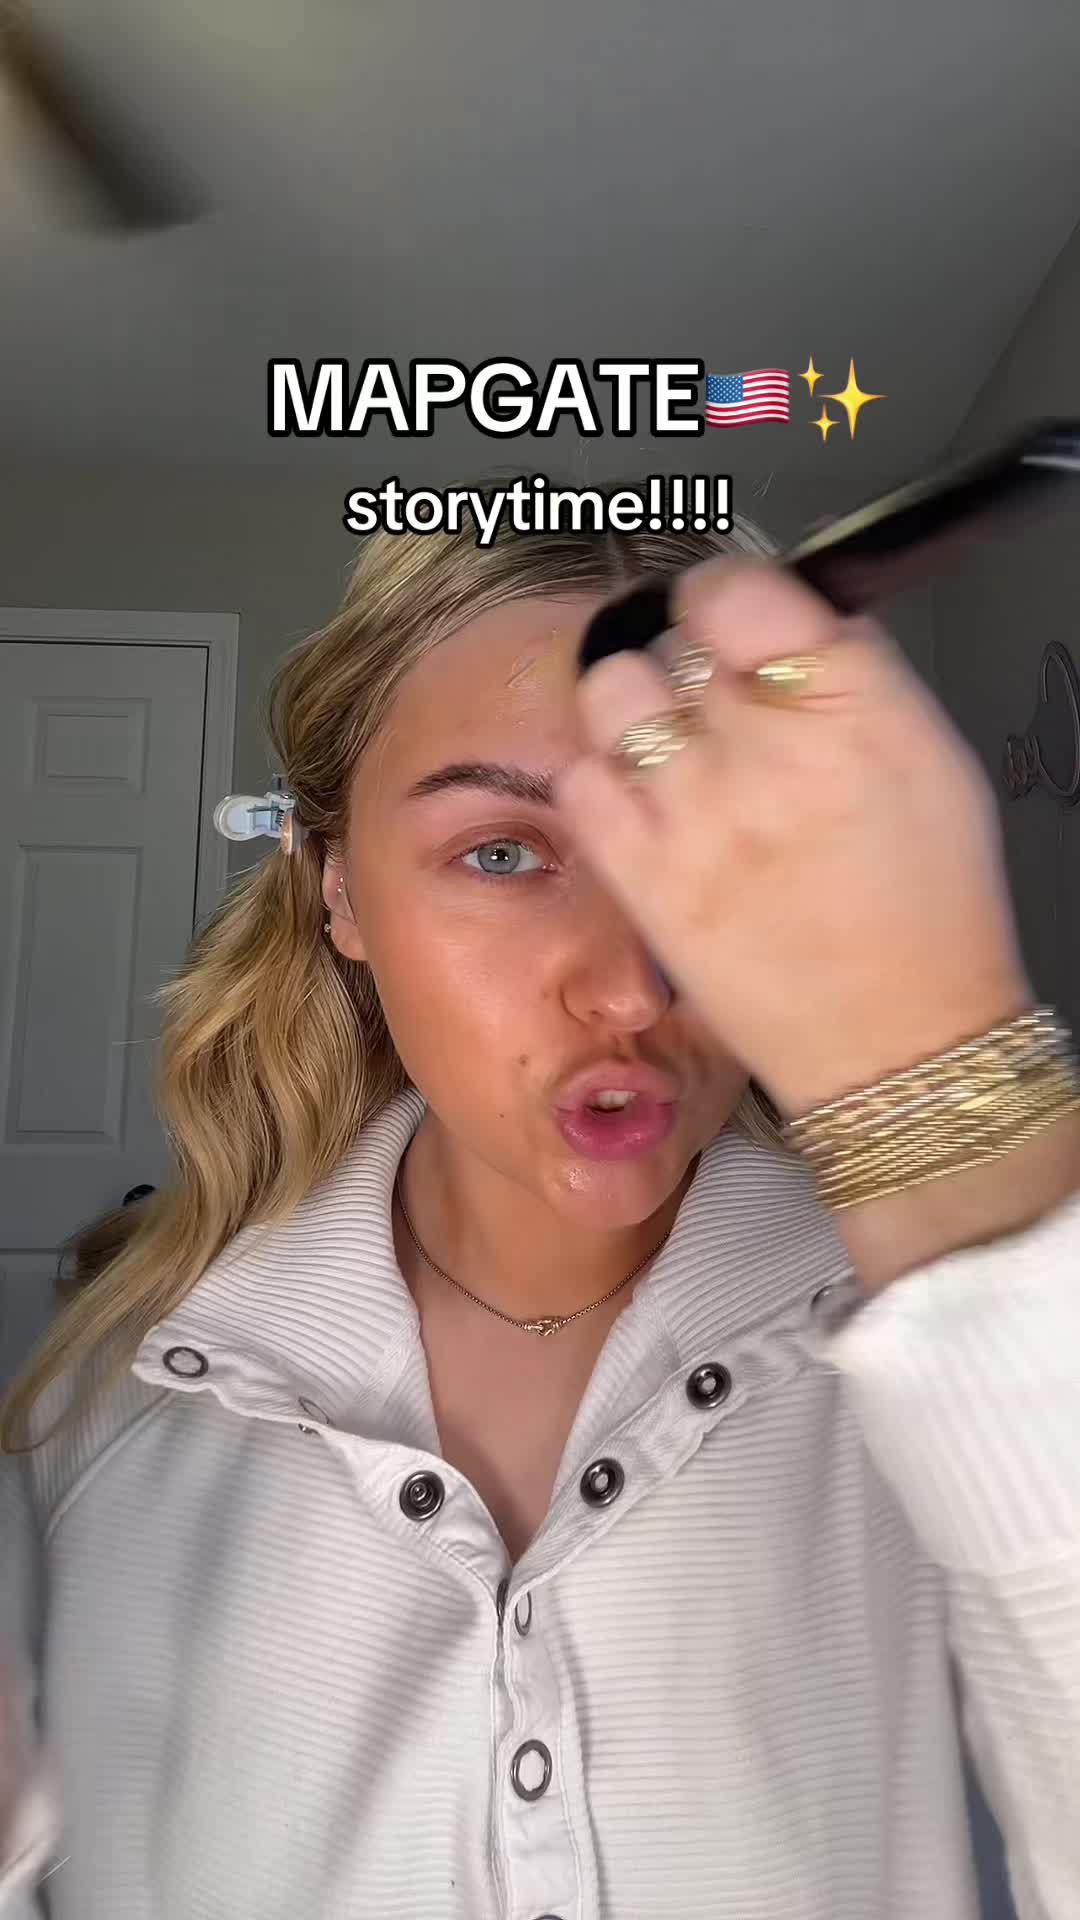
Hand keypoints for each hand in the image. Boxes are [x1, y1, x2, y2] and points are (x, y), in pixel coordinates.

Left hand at [556, 557, 1032, 1119]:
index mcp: (852, 704)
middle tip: (723, 706)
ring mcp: (692, 814)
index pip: (738, 589)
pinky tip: (647, 803)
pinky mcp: (641, 878)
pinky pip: (579, 778)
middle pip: (675, 640)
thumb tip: (787, 610)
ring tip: (675, 747)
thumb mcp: (929, 755)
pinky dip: (604, 779)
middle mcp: (765, 750)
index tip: (729, 614)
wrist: (896, 1038)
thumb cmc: (928, 906)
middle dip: (695, 662)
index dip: (726, 593)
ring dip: (638, 706)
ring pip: (613, 691)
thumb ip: (854, 668)